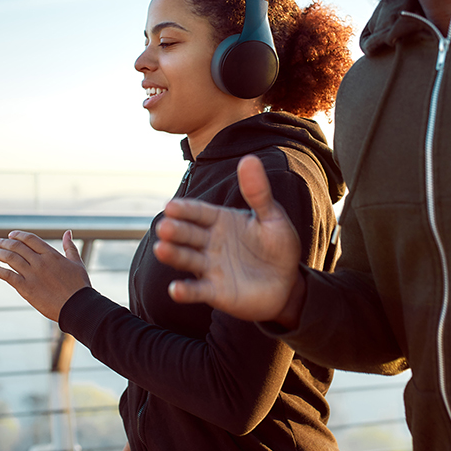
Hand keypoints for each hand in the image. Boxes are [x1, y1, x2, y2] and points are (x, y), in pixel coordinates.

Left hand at [0, 230, 90, 320]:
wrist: (77, 306)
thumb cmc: (79, 285)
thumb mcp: (76, 262)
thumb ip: (70, 246)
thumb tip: (67, 232)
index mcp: (52, 254)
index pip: (30, 239)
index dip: (18, 235)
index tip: (10, 235)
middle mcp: (40, 262)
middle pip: (17, 247)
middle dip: (4, 243)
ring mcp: (31, 274)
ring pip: (9, 259)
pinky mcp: (25, 288)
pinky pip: (6, 275)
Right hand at [153, 154, 303, 324]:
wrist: (288, 282)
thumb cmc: (278, 246)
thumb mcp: (272, 217)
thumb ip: (258, 191)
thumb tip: (249, 158)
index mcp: (221, 221)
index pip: (198, 212)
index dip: (185, 210)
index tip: (171, 206)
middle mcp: (210, 242)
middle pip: (188, 234)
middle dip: (175, 230)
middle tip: (164, 226)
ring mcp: (210, 267)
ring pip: (187, 259)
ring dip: (173, 255)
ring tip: (161, 249)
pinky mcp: (214, 291)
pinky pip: (197, 290)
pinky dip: (185, 291)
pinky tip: (175, 289)